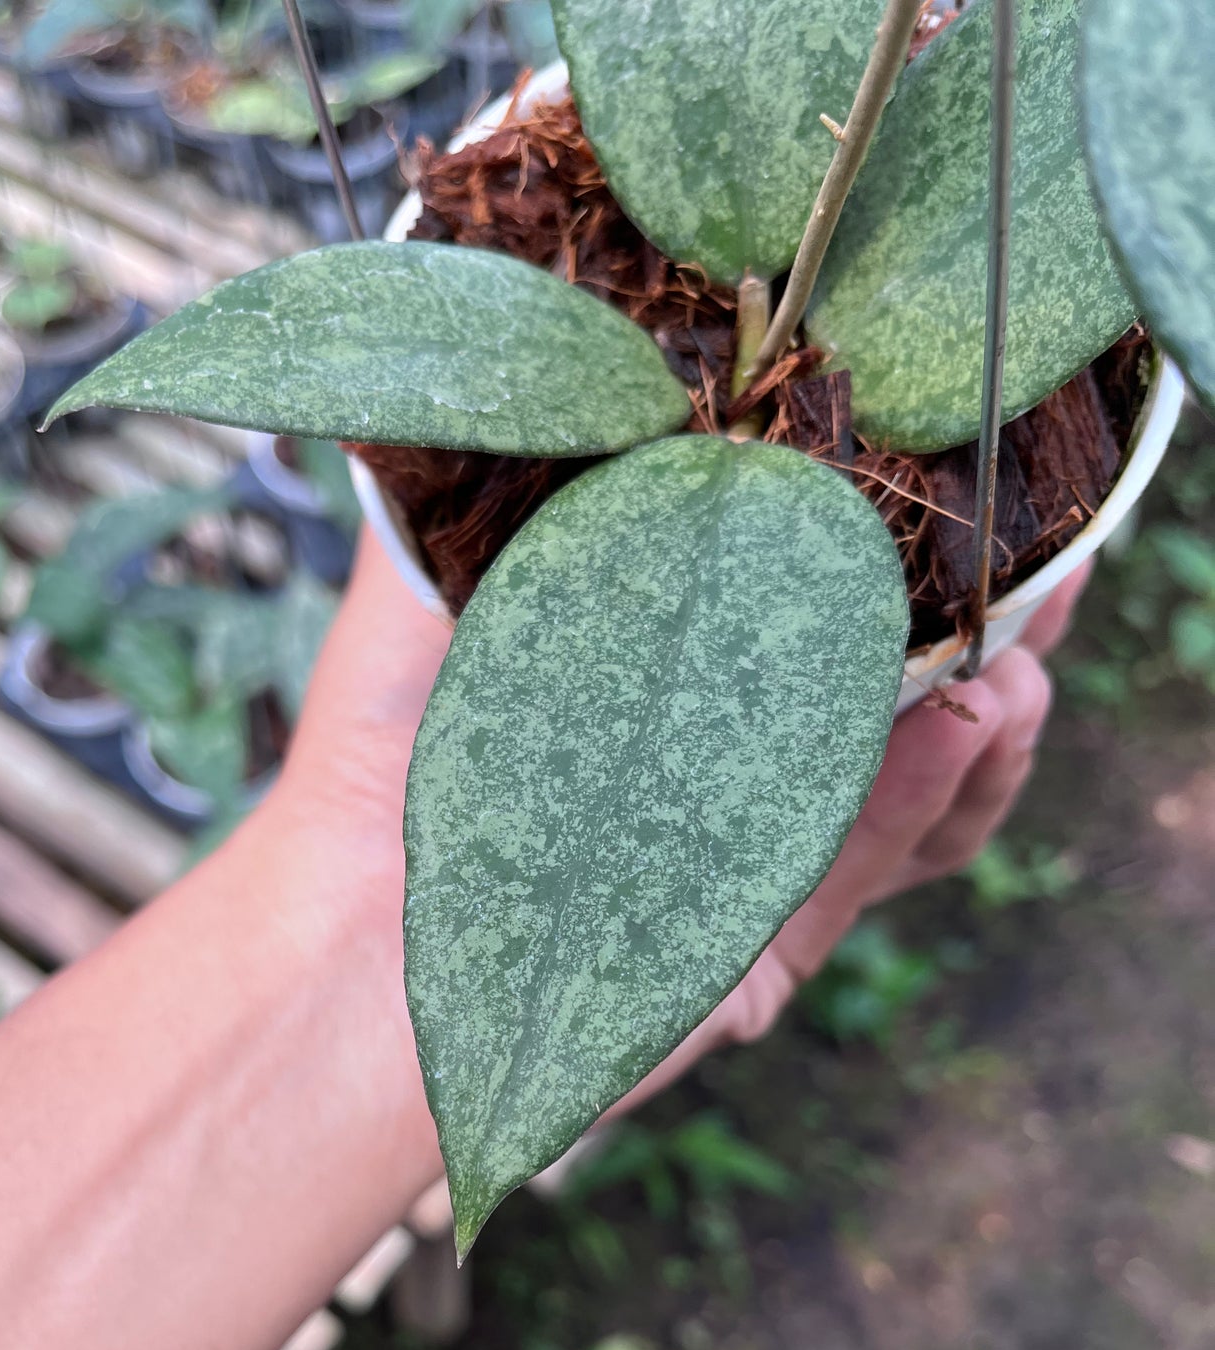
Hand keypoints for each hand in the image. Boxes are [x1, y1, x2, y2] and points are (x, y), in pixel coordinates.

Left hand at [279, 531, 1086, 1109]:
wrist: (348, 945)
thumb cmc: (377, 763)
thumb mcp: (434, 592)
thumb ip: (503, 480)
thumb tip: (555, 341)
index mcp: (672, 680)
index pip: (820, 600)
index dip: (909, 541)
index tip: (975, 468)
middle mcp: (723, 767)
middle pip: (904, 689)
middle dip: (997, 623)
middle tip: (1058, 562)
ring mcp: (753, 863)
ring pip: (920, 790)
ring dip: (993, 717)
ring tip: (1019, 656)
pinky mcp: (765, 952)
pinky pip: (876, 869)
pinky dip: (930, 799)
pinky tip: (967, 724)